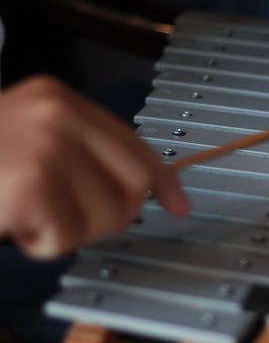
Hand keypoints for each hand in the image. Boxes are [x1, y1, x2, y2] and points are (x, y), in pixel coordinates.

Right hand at [0, 76, 187, 258]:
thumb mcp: (30, 136)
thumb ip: (83, 153)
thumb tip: (143, 191)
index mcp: (61, 101)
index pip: (136, 147)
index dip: (164, 182)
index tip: (179, 205)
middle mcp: (58, 116)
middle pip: (132, 189)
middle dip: (107, 216)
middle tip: (64, 212)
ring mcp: (45, 146)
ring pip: (105, 219)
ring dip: (69, 231)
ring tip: (30, 213)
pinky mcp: (29, 182)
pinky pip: (66, 236)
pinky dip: (41, 242)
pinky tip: (13, 222)